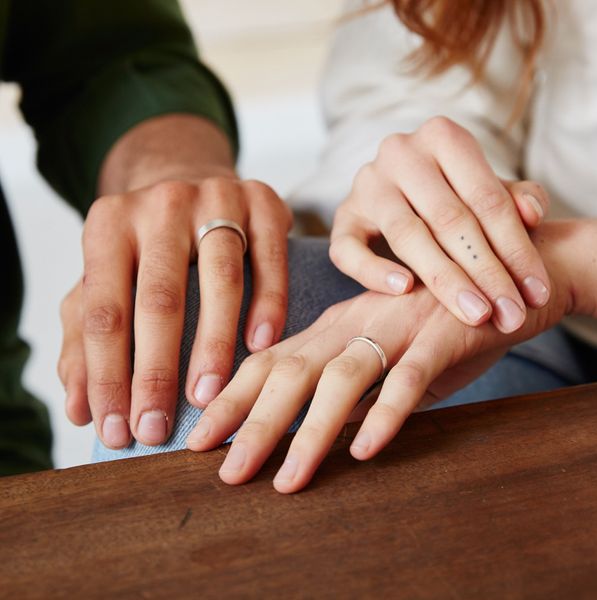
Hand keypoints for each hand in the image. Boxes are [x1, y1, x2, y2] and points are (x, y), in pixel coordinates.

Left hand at [59, 175, 291, 448]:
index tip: (118, 431)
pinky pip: (271, 258)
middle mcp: (161, 204)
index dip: (107, 377)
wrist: (191, 186)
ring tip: (208, 397)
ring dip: (215, 343)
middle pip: (160, 297)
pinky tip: (262, 345)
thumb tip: (81, 410)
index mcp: (108, 225)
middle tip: (159, 426)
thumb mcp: (106, 284)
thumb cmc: (146, 251)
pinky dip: (268, 303)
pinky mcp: (263, 201)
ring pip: (220, 278)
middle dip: (157, 371)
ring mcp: (216, 197)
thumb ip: (85, 341)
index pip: (103, 311)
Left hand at [186, 221, 580, 492]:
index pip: (269, 361)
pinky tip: (365, 450)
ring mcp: (396, 328)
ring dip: (311, 432)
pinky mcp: (441, 337)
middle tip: (225, 472)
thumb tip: (311, 427)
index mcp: (332, 326)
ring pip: (342, 378)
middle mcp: (354, 324)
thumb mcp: (377, 349)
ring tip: (287, 482)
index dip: (230, 397)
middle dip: (251, 422)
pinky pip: (409, 377)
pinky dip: (386, 412)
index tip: (198, 437)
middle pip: (290, 371)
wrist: (498, 276)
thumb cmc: (430, 323)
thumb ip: (345, 381)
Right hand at [330, 116, 550, 332]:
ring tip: (475, 313)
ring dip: (445, 280)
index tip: (536, 293)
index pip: (487, 197)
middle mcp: (400, 153)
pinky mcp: (342, 218)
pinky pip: (350, 249)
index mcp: (442, 136)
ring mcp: (366, 184)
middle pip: (449, 218)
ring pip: (407, 235)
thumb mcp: (488, 190)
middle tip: (510, 314)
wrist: (401, 193)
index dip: (516, 248)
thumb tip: (531, 214)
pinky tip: (404, 289)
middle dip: (485, 272)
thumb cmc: (453, 195)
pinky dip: (375, 271)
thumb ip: (517, 198)